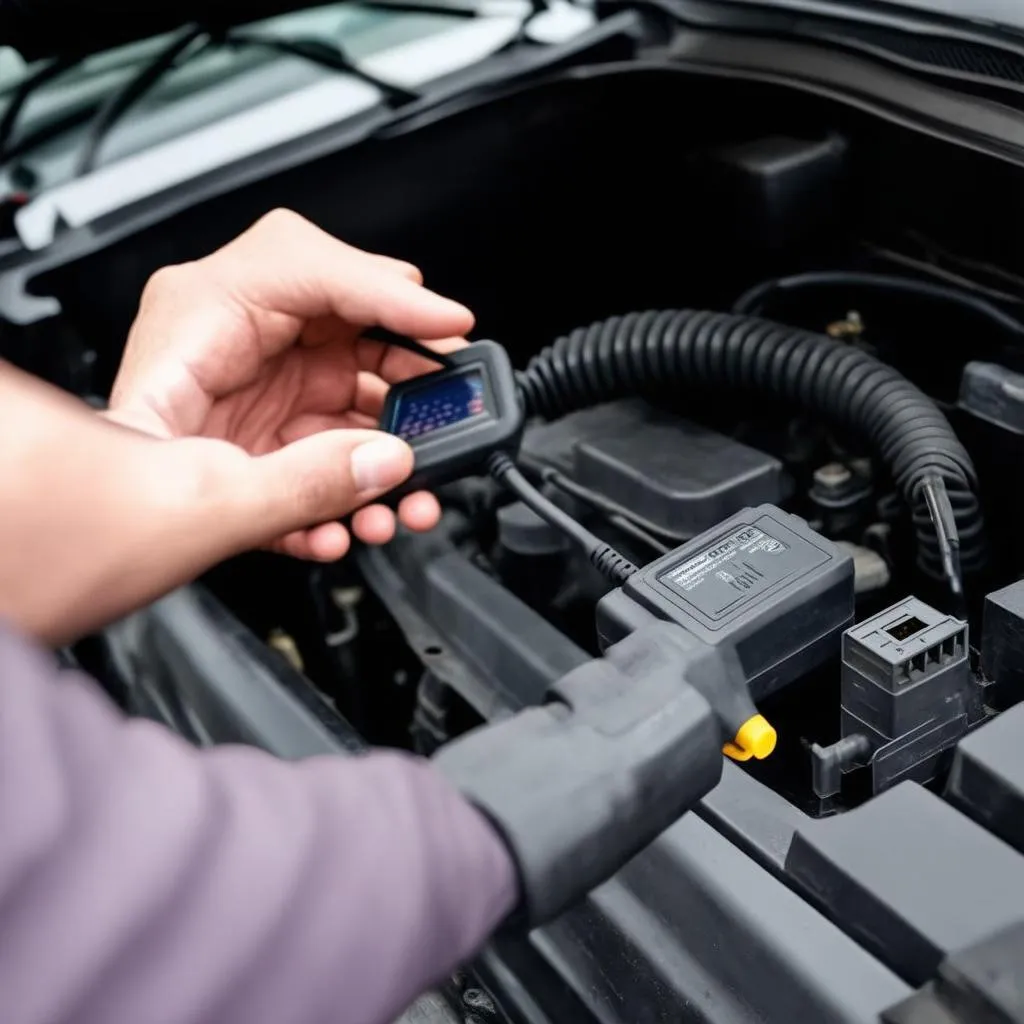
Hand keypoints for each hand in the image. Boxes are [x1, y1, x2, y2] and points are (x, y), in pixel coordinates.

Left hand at [106, 209, 474, 560]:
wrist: (88, 530)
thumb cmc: (106, 492)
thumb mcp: (203, 487)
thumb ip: (305, 477)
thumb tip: (387, 463)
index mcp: (205, 312)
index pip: (317, 271)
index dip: (393, 296)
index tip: (451, 325)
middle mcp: (240, 337)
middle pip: (355, 327)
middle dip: (413, 380)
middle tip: (450, 414)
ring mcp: (260, 386)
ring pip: (356, 394)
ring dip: (393, 453)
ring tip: (409, 501)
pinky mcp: (271, 434)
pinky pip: (336, 446)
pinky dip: (356, 486)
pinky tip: (353, 522)